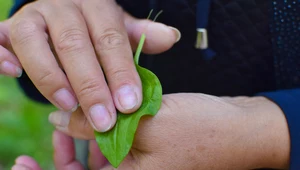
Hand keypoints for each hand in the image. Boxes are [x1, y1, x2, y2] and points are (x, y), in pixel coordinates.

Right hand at [0, 0, 179, 131]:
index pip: (111, 40)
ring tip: (69, 107)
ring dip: (51, 77)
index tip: (129, 105)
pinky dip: (3, 55)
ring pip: (35, 43)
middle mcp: (63, 8)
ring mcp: (33, 17)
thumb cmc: (95, 27)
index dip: (120, 73)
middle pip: (75, 45)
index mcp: (96, 7)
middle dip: (90, 85)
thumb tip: (172, 37)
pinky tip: (12, 73)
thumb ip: (141, 35)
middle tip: (104, 121)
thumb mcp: (119, 28)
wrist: (63, 9)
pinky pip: (0, 39)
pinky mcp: (10, 28)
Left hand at [14, 94, 289, 169]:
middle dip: (59, 162)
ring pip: (96, 168)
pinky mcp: (146, 160)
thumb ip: (98, 123)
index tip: (22, 166)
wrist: (240, 130)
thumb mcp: (147, 122)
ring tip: (68, 124)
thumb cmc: (202, 130)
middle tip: (42, 141)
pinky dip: (99, 142)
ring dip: (78, 147)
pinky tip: (93, 124)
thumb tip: (57, 117)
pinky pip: (113, 157)